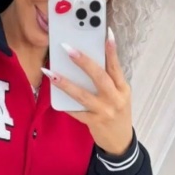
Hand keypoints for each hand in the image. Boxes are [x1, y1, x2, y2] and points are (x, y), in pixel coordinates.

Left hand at [41, 29, 133, 155]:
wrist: (120, 141)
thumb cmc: (117, 113)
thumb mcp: (119, 96)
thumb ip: (109, 81)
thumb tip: (89, 61)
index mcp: (123, 89)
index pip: (116, 66)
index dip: (112, 50)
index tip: (106, 33)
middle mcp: (115, 99)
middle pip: (99, 77)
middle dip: (83, 61)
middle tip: (67, 48)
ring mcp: (104, 112)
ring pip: (82, 95)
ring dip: (65, 83)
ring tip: (50, 72)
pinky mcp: (94, 123)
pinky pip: (76, 111)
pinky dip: (65, 103)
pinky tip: (53, 94)